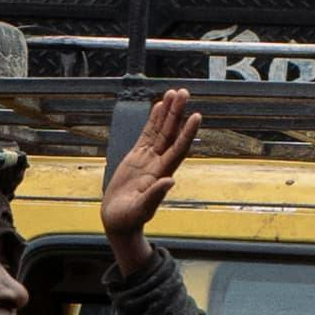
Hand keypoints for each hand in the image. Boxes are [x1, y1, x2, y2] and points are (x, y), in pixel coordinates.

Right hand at [103, 86, 199, 268]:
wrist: (117, 221)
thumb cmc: (128, 219)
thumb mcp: (140, 210)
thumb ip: (154, 196)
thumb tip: (170, 181)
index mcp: (161, 174)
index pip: (178, 149)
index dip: (187, 133)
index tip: (196, 116)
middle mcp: (158, 163)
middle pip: (171, 134)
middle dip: (178, 113)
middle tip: (184, 93)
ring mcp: (148, 159)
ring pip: (160, 131)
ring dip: (168, 112)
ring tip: (174, 93)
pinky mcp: (137, 158)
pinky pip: (147, 135)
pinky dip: (153, 120)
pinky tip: (159, 106)